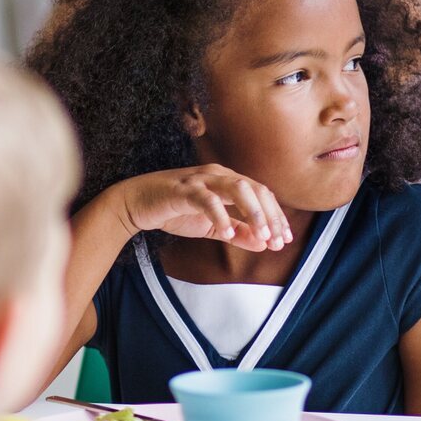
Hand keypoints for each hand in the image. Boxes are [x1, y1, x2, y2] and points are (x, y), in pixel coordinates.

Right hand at [114, 165, 290, 251]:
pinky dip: (221, 216)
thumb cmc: (174, 211)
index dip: (276, 217)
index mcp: (228, 181)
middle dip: (271, 216)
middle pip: (256, 189)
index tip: (284, 240)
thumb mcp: (211, 226)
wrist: (136, 204)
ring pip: (238, 188)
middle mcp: (218, 175)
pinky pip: (207, 200)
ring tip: (262, 237)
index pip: (262, 194)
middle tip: (278, 242)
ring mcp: (200, 180)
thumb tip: (263, 244)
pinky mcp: (183, 189)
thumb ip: (236, 233)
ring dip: (254, 213)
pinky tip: (228, 234)